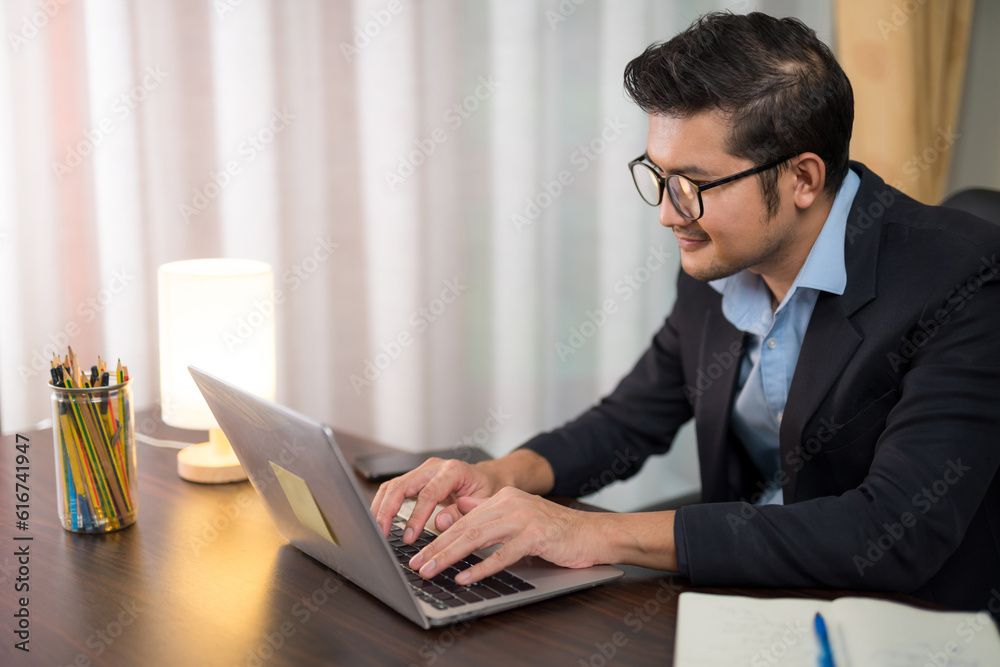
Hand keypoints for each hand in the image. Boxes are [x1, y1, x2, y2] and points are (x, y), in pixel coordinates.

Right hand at [369, 457, 503, 541]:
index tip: (409, 537)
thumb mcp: (483, 503)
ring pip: (392, 486)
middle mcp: (434, 467)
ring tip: (376, 531)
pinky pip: (393, 490)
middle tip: (381, 534)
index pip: (427, 494)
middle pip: (401, 485)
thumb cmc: (487, 489)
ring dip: (381, 508)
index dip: (416, 517)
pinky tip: (380, 521)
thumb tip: (439, 522)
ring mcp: (422, 471)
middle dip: (387, 511)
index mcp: (452, 470)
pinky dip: (384, 505)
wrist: (488, 477)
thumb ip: (462, 514)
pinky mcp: (415, 479)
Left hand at [407, 487, 609, 583]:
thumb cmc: (555, 530)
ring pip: (477, 537)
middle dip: (437, 547)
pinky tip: (465, 577)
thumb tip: (460, 508)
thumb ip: (489, 511)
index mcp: (503, 498)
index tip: (419, 553)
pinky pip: (503, 554)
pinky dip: (481, 568)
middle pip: (465, 527)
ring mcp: (523, 519)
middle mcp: (510, 504)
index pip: (463, 518)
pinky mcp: (536, 536)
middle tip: (417, 565)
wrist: (592, 533)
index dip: (438, 536)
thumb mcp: (518, 516)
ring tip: (432, 570)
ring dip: (450, 556)